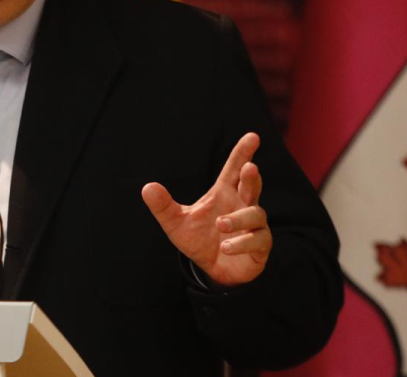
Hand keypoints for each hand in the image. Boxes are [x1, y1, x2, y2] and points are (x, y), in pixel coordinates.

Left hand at [141, 132, 271, 286]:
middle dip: (252, 176)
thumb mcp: (176, 222)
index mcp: (224, 193)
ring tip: (220, 224)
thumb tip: (147, 187)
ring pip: (255, 214)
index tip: (252, 136)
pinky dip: (242, 242)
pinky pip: (257, 240)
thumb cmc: (198, 239)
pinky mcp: (259, 246)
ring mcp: (254, 225)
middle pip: (251, 185)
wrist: (212, 269)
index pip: (234, 169)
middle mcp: (242, 205)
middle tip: (250, 168)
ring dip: (238, 218)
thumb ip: (163, 206)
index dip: (243, 153)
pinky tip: (226, 246)